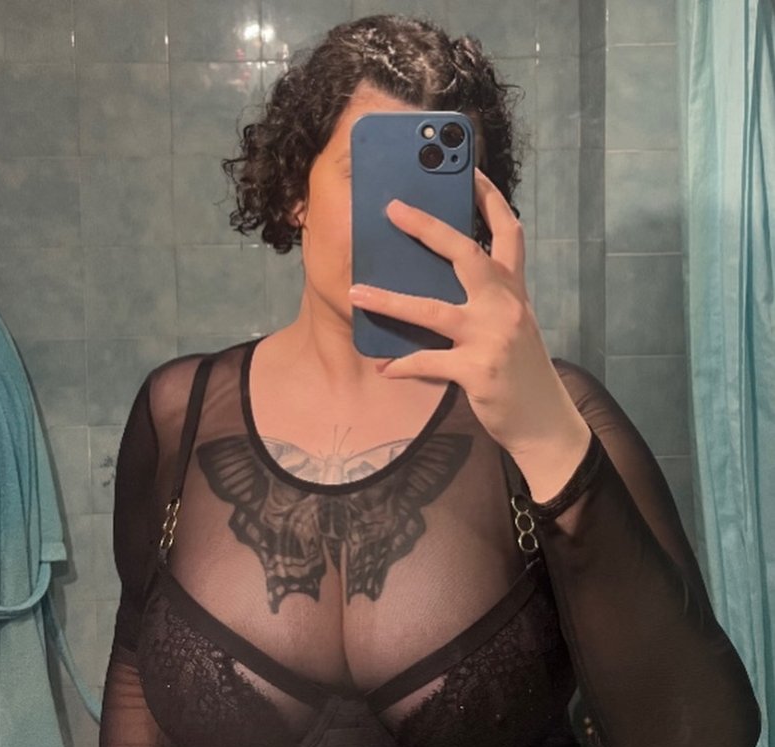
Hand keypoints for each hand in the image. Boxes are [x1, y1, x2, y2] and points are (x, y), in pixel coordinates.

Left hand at [348, 169, 590, 500]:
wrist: (545, 421)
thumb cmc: (520, 373)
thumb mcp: (510, 327)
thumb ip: (484, 302)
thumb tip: (435, 283)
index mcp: (514, 290)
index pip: (508, 232)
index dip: (488, 198)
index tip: (468, 170)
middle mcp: (505, 305)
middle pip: (466, 254)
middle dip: (428, 227)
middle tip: (393, 209)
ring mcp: (492, 337)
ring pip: (433, 309)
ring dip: (390, 300)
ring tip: (356, 291)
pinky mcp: (479, 371)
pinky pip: (430, 362)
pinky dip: (404, 365)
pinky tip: (384, 367)